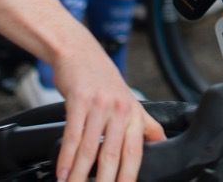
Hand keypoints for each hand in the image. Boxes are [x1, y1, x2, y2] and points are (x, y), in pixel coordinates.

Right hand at [50, 47, 164, 181]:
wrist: (80, 52)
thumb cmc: (104, 80)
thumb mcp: (130, 101)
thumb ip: (145, 124)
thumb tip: (160, 143)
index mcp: (133, 114)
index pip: (135, 153)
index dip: (129, 177)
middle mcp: (119, 110)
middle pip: (112, 155)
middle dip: (105, 181)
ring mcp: (99, 105)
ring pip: (89, 149)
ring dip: (79, 174)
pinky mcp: (79, 100)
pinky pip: (72, 135)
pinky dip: (65, 157)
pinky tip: (62, 173)